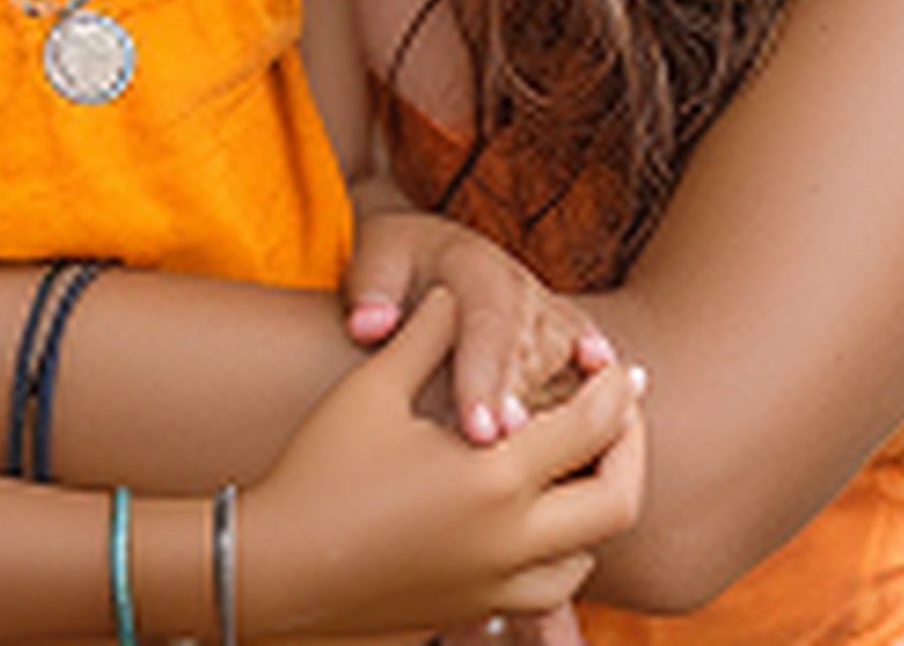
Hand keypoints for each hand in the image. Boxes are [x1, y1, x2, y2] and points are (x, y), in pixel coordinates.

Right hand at [242, 289, 645, 639]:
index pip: (591, 428)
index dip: (618, 393)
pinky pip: (547, 589)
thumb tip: (454, 293)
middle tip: (622, 419)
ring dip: (597, 509)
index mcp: (493, 477)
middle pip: (617, 502)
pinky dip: (560, 555)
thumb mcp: (372, 390)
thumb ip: (426, 335)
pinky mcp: (472, 610)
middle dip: (632, 453)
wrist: (272, 567)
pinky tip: (537, 521)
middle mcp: (509, 541)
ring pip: (588, 556)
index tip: (627, 370)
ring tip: (582, 467)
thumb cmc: (318, 469)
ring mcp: (494, 585)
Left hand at [345, 211, 615, 445]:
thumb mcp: (372, 261)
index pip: (485, 321)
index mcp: (473, 263)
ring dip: (562, 406)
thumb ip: (370, 288)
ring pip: (564, 359)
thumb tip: (369, 323)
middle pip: (532, 345)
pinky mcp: (564, 332)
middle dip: (525, 400)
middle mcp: (519, 284)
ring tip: (551, 457)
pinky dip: (600, 383)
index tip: (478, 430)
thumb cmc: (393, 271)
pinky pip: (588, 354)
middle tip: (513, 453)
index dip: (487, 375)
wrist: (426, 258)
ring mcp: (546, 309)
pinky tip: (617, 417)